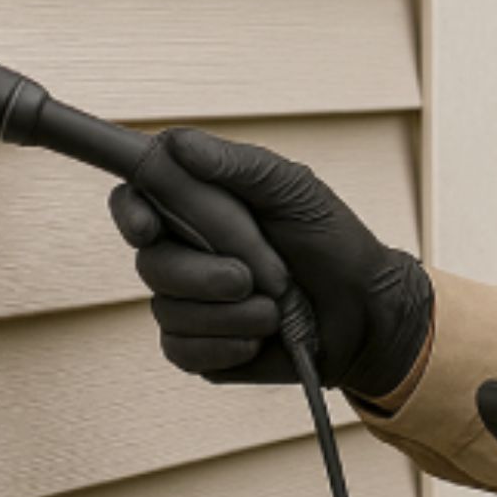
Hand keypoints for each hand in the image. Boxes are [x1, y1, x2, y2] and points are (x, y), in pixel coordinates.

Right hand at [108, 127, 431, 396]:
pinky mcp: (197, 348)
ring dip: (233, 311)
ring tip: (278, 306)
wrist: (366, 311)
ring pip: (168, 310)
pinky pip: (183, 351)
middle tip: (266, 274)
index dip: (130, 213)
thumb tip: (179, 145)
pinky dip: (229, 344)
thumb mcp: (295, 190)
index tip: (148, 228)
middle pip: (151, 263)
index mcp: (197, 207)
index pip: (133, 200)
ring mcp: (186, 303)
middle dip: (211, 272)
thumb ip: (239, 165)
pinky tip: (262, 336)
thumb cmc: (332, 242)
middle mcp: (182, 253)